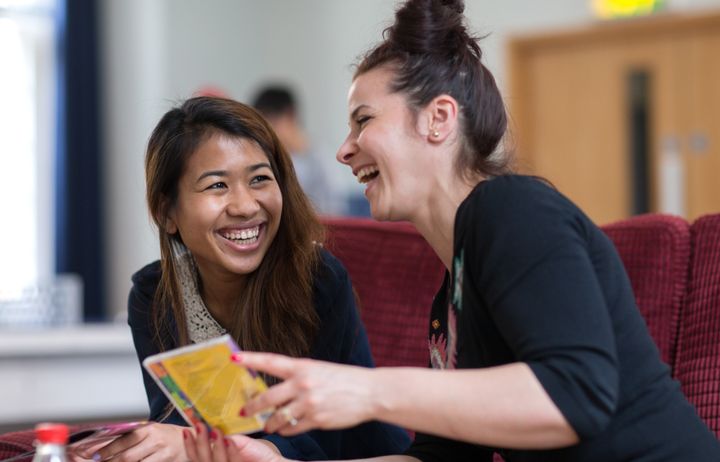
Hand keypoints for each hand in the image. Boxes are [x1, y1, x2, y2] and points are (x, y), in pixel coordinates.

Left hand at [74, 422, 187, 461]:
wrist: (189, 442)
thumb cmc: (167, 436)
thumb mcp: (152, 431)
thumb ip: (134, 437)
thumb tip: (107, 444)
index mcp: (150, 429)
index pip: (125, 439)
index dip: (108, 449)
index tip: (95, 456)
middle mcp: (156, 441)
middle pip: (128, 456)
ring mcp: (162, 454)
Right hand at [184, 426, 286, 461]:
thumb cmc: (259, 455)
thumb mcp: (239, 445)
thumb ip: (227, 439)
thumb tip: (212, 429)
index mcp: (216, 461)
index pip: (196, 458)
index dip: (190, 446)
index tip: (186, 432)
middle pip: (203, 461)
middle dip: (200, 444)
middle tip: (199, 426)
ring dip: (215, 446)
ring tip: (216, 431)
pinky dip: (230, 451)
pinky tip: (229, 440)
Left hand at [235, 352, 377, 434]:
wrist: (370, 392)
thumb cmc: (343, 379)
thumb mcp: (318, 370)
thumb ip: (297, 376)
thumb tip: (275, 387)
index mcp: (303, 367)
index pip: (271, 361)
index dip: (250, 359)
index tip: (234, 358)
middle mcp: (303, 384)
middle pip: (267, 398)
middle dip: (252, 407)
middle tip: (244, 412)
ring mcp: (309, 403)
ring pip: (278, 418)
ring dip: (270, 423)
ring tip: (268, 425)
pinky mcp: (317, 420)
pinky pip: (293, 429)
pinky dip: (287, 430)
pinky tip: (287, 428)